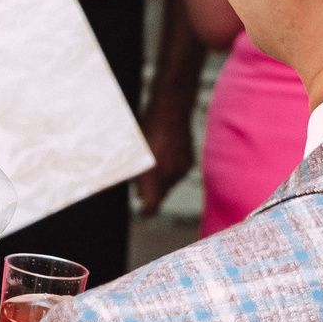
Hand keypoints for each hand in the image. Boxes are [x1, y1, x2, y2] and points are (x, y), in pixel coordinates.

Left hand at [137, 99, 195, 215]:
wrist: (170, 111)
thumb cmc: (146, 129)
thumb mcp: (133, 153)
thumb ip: (137, 176)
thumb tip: (139, 195)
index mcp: (151, 174)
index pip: (152, 207)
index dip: (146, 210)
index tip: (142, 209)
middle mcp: (168, 174)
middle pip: (160, 195)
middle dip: (152, 191)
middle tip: (142, 179)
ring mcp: (180, 169)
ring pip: (169, 184)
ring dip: (161, 179)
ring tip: (154, 160)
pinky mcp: (189, 162)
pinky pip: (178, 173)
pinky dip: (171, 169)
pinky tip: (165, 154)